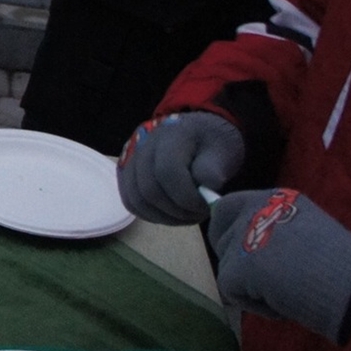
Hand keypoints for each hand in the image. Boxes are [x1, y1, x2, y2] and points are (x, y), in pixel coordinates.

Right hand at [116, 111, 244, 224]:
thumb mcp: (224, 150)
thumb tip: (205, 191)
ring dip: (164, 216)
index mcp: (170, 136)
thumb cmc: (212, 143)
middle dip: (176, 211)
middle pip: (148, 189)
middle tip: (198, 215)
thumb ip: (213, 169)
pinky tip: (171, 215)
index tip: (207, 206)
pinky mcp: (126, 174)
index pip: (167, 172)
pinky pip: (131, 202)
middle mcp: (143, 146)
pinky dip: (150, 215)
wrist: (197, 134)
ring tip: (187, 216)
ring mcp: (131, 160)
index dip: (186, 197)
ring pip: (137, 200)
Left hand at [206, 187, 350, 343]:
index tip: (238, 251)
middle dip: (233, 259)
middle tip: (258, 278)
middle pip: (220, 236)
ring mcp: (242, 237)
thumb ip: (277, 231)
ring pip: (227, 267)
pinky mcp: (236, 267)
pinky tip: (281, 303)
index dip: (227, 231)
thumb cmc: (340, 264)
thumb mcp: (307, 231)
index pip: (227, 206)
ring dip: (250, 286)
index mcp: (274, 199)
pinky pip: (231, 291)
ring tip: (286, 291)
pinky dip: (253, 304)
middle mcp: (254, 209)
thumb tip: (253, 249)